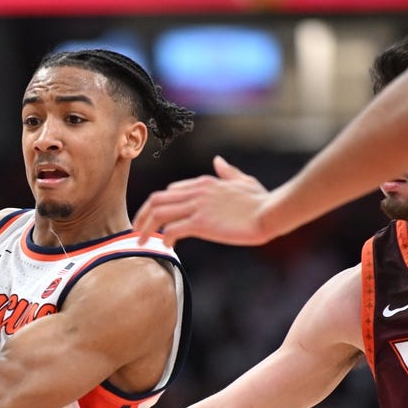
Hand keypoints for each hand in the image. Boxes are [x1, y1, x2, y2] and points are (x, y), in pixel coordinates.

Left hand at [133, 155, 272, 246]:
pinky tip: (166, 246)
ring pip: (158, 213)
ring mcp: (198, 206)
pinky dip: (164, 238)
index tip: (154, 221)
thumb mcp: (243, 180)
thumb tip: (217, 160)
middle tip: (136, 231)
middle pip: (157, 200)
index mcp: (204, 182)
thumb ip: (228, 172)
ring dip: (145, 228)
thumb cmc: (262, 200)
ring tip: (140, 242)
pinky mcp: (202, 223)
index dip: (158, 206)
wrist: (271, 212)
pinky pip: (172, 229)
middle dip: (142, 215)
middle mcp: (197, 192)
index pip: (170, 191)